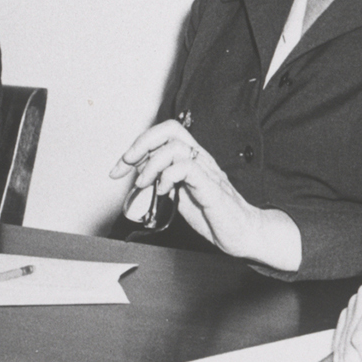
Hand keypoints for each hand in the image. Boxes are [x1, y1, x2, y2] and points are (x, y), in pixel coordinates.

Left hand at [109, 121, 301, 269]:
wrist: (242, 232)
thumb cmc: (214, 215)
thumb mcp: (179, 196)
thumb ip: (161, 182)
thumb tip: (138, 177)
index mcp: (190, 159)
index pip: (162, 136)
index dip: (136, 148)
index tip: (119, 168)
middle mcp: (199, 159)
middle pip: (170, 129)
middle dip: (141, 144)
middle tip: (127, 164)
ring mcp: (206, 171)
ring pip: (175, 147)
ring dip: (152, 164)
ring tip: (146, 184)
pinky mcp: (211, 186)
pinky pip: (187, 167)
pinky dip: (168, 176)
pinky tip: (164, 191)